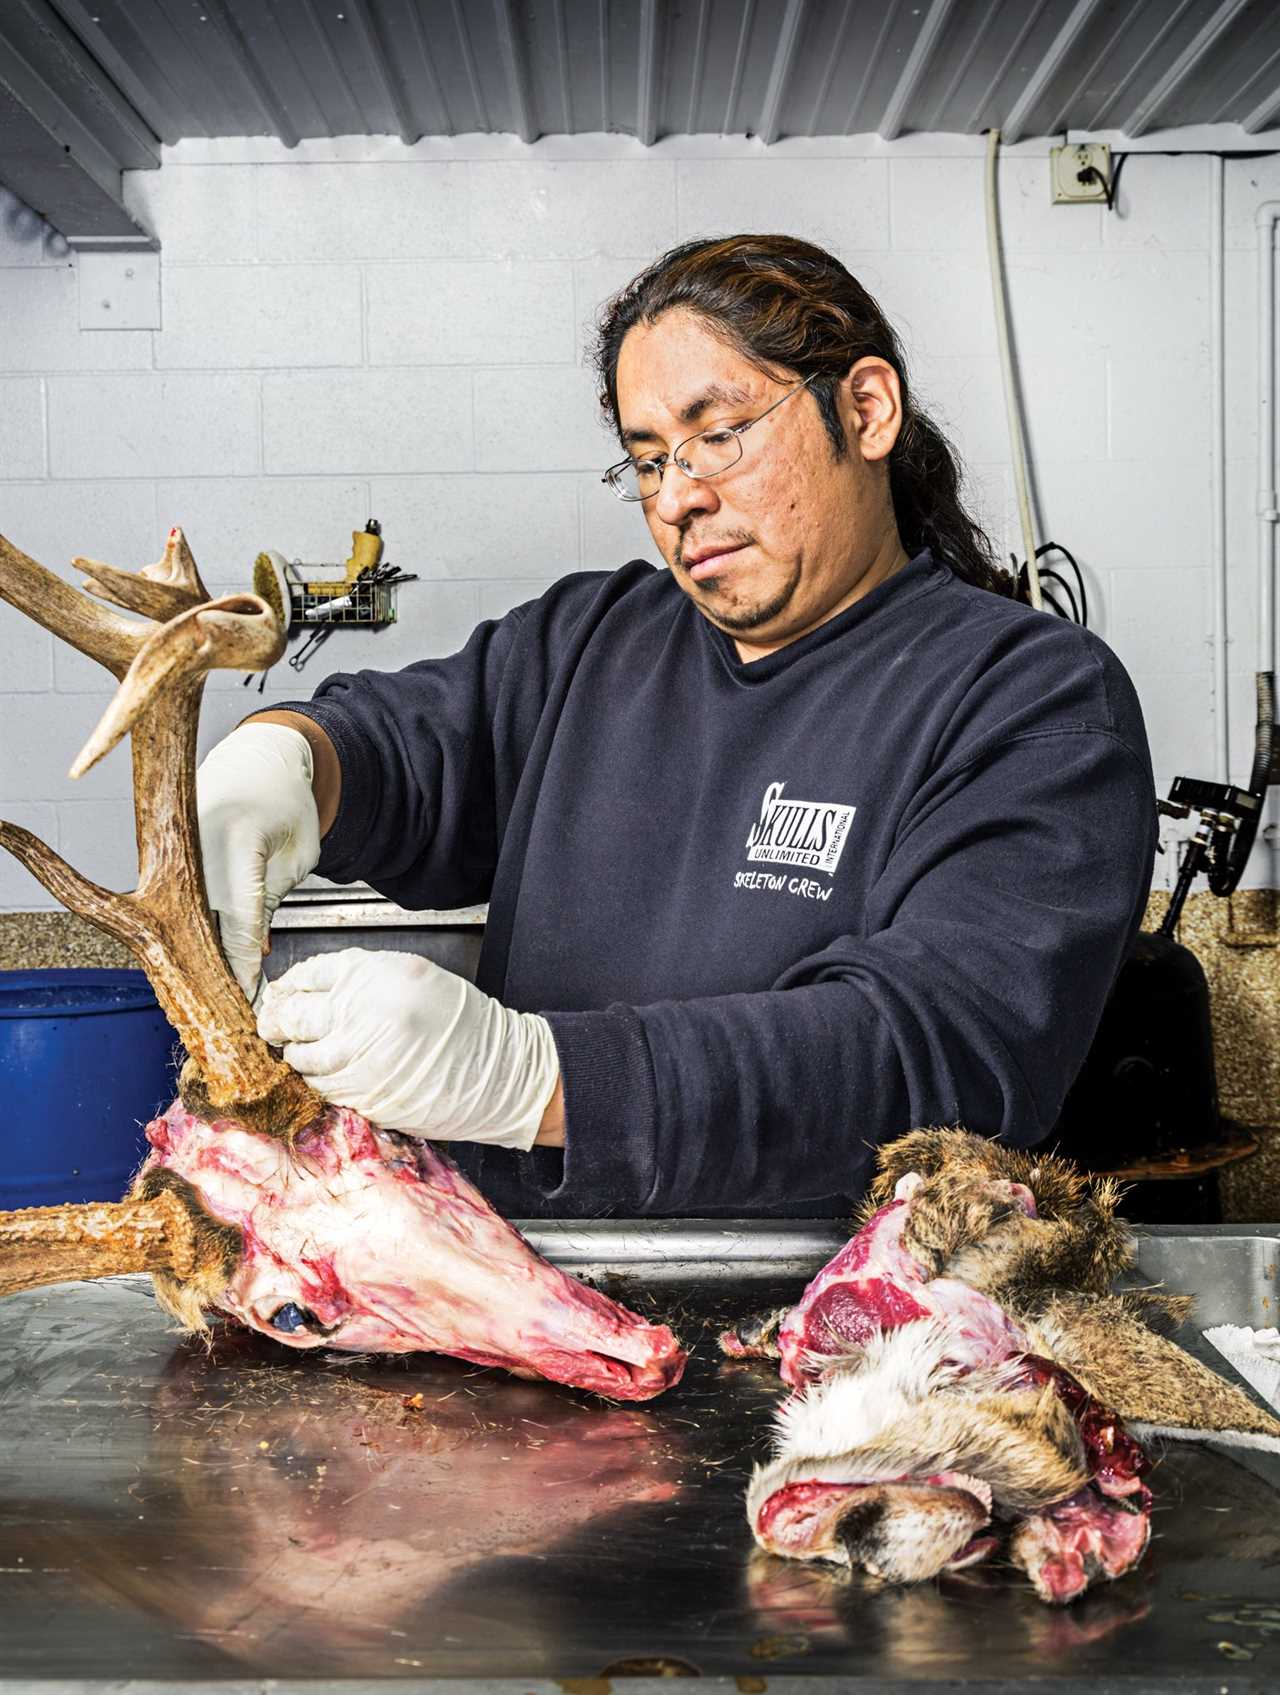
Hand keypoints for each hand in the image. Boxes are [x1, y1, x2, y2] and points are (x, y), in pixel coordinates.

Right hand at [196, 723, 321, 1001]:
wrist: (259, 758)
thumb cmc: (288, 804)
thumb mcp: (299, 853)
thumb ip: (273, 902)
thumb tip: (253, 955)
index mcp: (238, 839)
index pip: (238, 918)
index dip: (241, 965)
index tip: (247, 1000)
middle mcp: (193, 842)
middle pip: (197, 923)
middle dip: (210, 970)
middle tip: (225, 1013)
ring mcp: (171, 845)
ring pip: (177, 916)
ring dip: (192, 954)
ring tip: (209, 997)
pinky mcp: (159, 850)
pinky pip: (170, 901)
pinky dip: (181, 932)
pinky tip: (193, 963)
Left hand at [256, 947, 560, 1150]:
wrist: (497, 1071)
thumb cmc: (461, 1023)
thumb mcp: (414, 976)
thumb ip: (362, 978)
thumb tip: (310, 989)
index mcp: (373, 976)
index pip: (307, 975)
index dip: (291, 986)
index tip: (285, 991)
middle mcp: (359, 1013)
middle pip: (292, 1015)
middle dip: (277, 1021)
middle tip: (274, 1023)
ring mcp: (357, 1058)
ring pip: (300, 1057)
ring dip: (297, 1053)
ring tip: (307, 1049)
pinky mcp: (361, 1095)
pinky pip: (322, 1086)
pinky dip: (319, 1080)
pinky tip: (331, 1072)